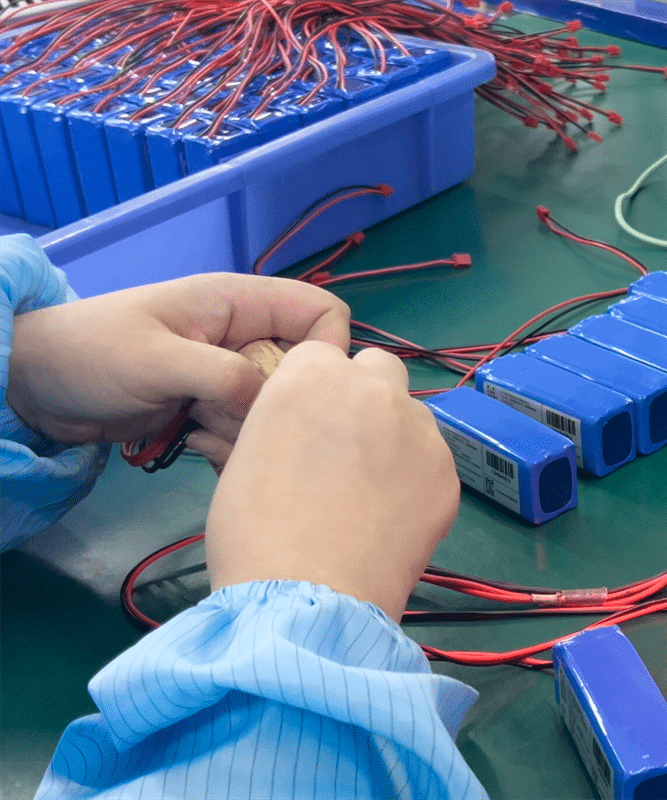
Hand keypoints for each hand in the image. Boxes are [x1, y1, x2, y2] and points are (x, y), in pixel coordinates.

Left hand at [7, 273, 349, 467]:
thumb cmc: (94, 354)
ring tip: (202, 430)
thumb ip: (226, 375)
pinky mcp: (214, 404)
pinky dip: (231, 441)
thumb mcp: (160, 359)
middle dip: (279, 403)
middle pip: (302, 369)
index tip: (304, 393)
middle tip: (235, 418)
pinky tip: (196, 442)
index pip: (320, 311)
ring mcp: (229, 372)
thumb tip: (278, 404)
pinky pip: (249, 426)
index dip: (327, 348)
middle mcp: (244, 335)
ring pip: (277, 405)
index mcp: (239, 302)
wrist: (39, 387)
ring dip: (249, 428)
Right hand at [204, 342, 460, 621]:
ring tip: (371, 490)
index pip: (321, 354)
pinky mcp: (447, 472)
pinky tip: (392, 517)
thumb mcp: (247, 454)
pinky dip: (415, 477)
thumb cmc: (254, 530)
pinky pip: (431, 459)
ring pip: (411, 412)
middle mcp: (373, 388)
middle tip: (347, 444)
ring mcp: (418, 428)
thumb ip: (283, 418)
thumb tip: (298, 420)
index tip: (308, 421)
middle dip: (363, 393)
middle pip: (377, 368)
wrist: (306, 598)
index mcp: (313, 375)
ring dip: (394, 434)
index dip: (313, 387)